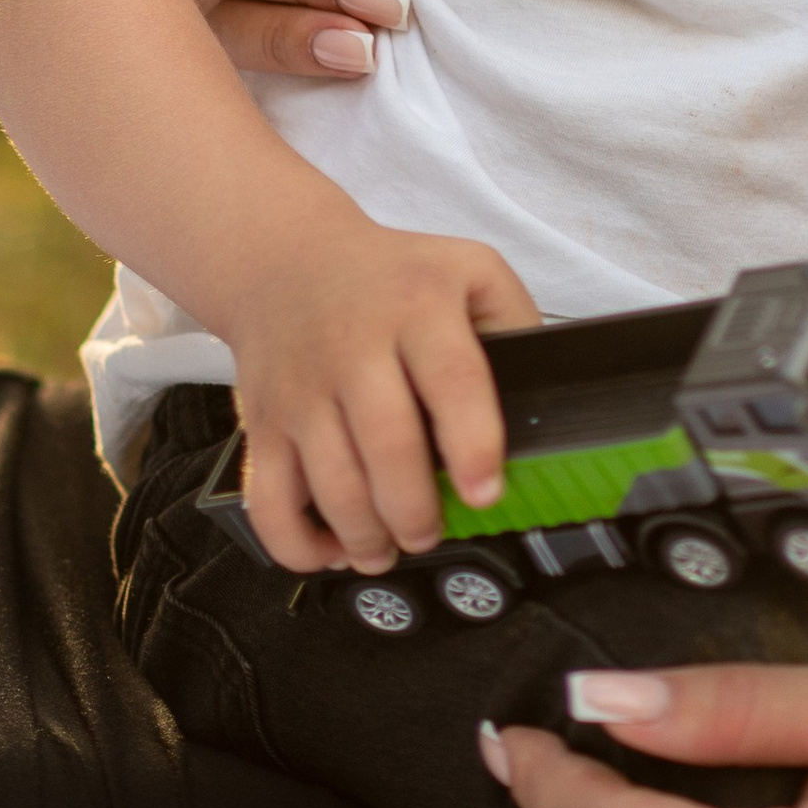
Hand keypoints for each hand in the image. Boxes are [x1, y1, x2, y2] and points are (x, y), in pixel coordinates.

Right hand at [225, 216, 537, 575]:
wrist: (286, 260)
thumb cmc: (391, 276)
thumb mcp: (469, 269)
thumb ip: (515, 325)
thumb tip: (545, 401)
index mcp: (419, 306)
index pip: (452, 379)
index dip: (473, 445)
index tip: (485, 492)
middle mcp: (355, 346)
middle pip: (388, 445)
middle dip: (418, 510)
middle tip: (434, 530)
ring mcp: (303, 388)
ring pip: (332, 484)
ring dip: (367, 536)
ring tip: (392, 544)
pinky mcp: (263, 423)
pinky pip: (269, 502)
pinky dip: (298, 545)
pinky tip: (332, 547)